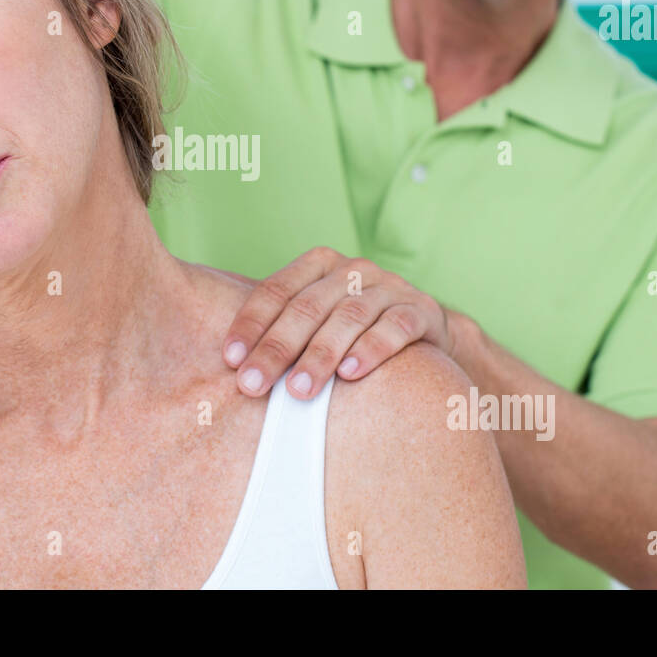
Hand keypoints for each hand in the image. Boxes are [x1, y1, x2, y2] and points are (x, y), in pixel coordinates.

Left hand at [222, 247, 466, 398]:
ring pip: (348, 317)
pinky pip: (395, 327)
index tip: (231, 359)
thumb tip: (230, 367)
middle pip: (307, 307)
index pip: (276, 290)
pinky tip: (351, 374)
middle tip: (253, 385)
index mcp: (318, 265)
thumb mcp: (318, 320)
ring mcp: (389, 287)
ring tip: (298, 391)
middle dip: (276, 348)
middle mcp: (352, 270)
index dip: (251, 323)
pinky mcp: (421, 310)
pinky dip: (371, 349)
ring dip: (320, 355)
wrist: (426, 330)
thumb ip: (282, 330)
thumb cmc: (353, 331)